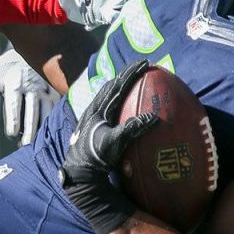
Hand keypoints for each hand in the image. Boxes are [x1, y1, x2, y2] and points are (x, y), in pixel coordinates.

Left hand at [0, 48, 57, 145]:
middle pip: (33, 110)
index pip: (14, 104)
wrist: (29, 50)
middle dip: (29, 129)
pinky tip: (51, 134)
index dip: (13, 119)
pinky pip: (58, 107)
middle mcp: (32, 85)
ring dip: (43, 128)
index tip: (11, 134)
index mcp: (15, 82)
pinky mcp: (56, 91)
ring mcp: (46, 88)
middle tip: (25, 145)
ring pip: (48, 111)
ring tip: (37, 144)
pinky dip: (55, 120)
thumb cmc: (6, 70)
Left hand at [60, 60, 158, 233]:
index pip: (118, 85)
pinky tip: (124, 103)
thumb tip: (153, 117)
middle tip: (141, 67)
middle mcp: (95, 109)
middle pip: (113, 86)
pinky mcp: (95, 124)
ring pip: (108, 94)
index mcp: (99, 109)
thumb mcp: (114, 142)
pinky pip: (108, 105)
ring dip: (121, 85)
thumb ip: (132, 129)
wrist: (79, 170)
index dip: (131, 73)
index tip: (145, 63)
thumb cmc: (95, 156)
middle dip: (127, 75)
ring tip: (133, 79)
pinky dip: (118, 98)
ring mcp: (94, 116)